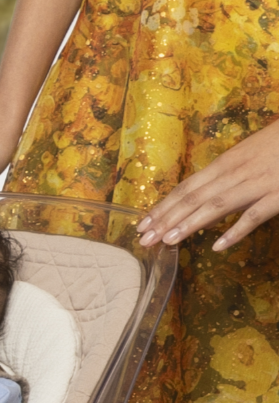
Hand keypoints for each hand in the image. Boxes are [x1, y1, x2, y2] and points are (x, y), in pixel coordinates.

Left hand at [137, 119, 278, 250]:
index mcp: (228, 162)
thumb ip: (225, 178)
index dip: (163, 207)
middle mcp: (237, 172)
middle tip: (144, 240)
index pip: (187, 187)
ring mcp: (259, 183)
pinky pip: (255, 215)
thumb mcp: (248, 155)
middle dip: (167, 219)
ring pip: (217, 205)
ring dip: (191, 224)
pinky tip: (218, 246)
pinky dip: (236, 231)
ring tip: (169, 241)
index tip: (143, 224)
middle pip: (195, 197)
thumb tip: (200, 202)